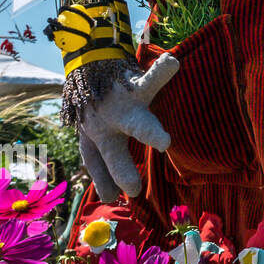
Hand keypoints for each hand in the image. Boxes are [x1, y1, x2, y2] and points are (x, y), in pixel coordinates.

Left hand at [78, 54, 179, 199]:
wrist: (91, 65)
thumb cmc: (97, 109)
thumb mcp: (93, 137)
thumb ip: (103, 169)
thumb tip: (111, 199)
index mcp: (97, 139)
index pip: (98, 165)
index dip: (104, 181)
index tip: (112, 198)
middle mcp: (107, 127)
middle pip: (114, 154)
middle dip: (122, 171)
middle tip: (133, 191)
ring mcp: (121, 109)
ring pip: (137, 123)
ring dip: (149, 132)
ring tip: (164, 142)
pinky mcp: (136, 86)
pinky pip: (153, 79)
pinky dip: (162, 72)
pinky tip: (173, 65)